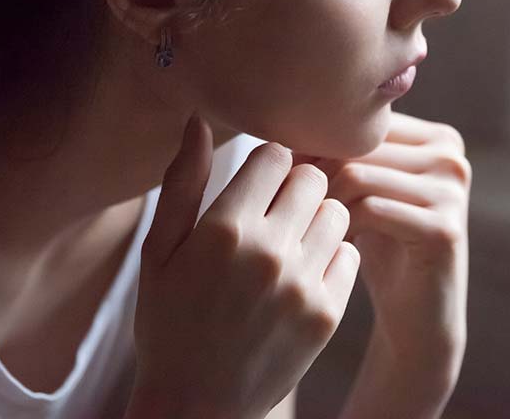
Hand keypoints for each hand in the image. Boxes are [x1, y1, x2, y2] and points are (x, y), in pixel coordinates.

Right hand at [125, 114, 359, 418]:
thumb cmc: (168, 323)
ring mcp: (302, 285)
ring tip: (291, 241)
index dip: (267, 163)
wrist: (195, 405)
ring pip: (338, 211)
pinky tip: (303, 273)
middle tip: (277, 209)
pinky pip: (350, 254)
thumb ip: (182, 182)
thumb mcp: (159, 252)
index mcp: (224, 229)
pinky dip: (333, 257)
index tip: (257, 183)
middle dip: (296, 185)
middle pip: (313, 177)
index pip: (276, 154)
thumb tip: (198, 119)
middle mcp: (269, 252)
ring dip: (318, 218)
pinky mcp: (327, 314)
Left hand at [303, 112, 469, 385]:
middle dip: (315, 174)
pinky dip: (338, 227)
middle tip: (286, 206)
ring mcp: (452, 192)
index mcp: (438, 138)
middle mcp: (451, 157)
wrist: (417, 319)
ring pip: (357, 174)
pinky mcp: (444, 228)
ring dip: (321, 202)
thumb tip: (284, 120)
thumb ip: (346, 152)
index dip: (316, 146)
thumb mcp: (366, 190)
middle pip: (356, 145)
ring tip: (304, 227)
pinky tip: (328, 247)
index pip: (361, 122)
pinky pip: (370, 209)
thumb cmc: (381, 247)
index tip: (286, 179)